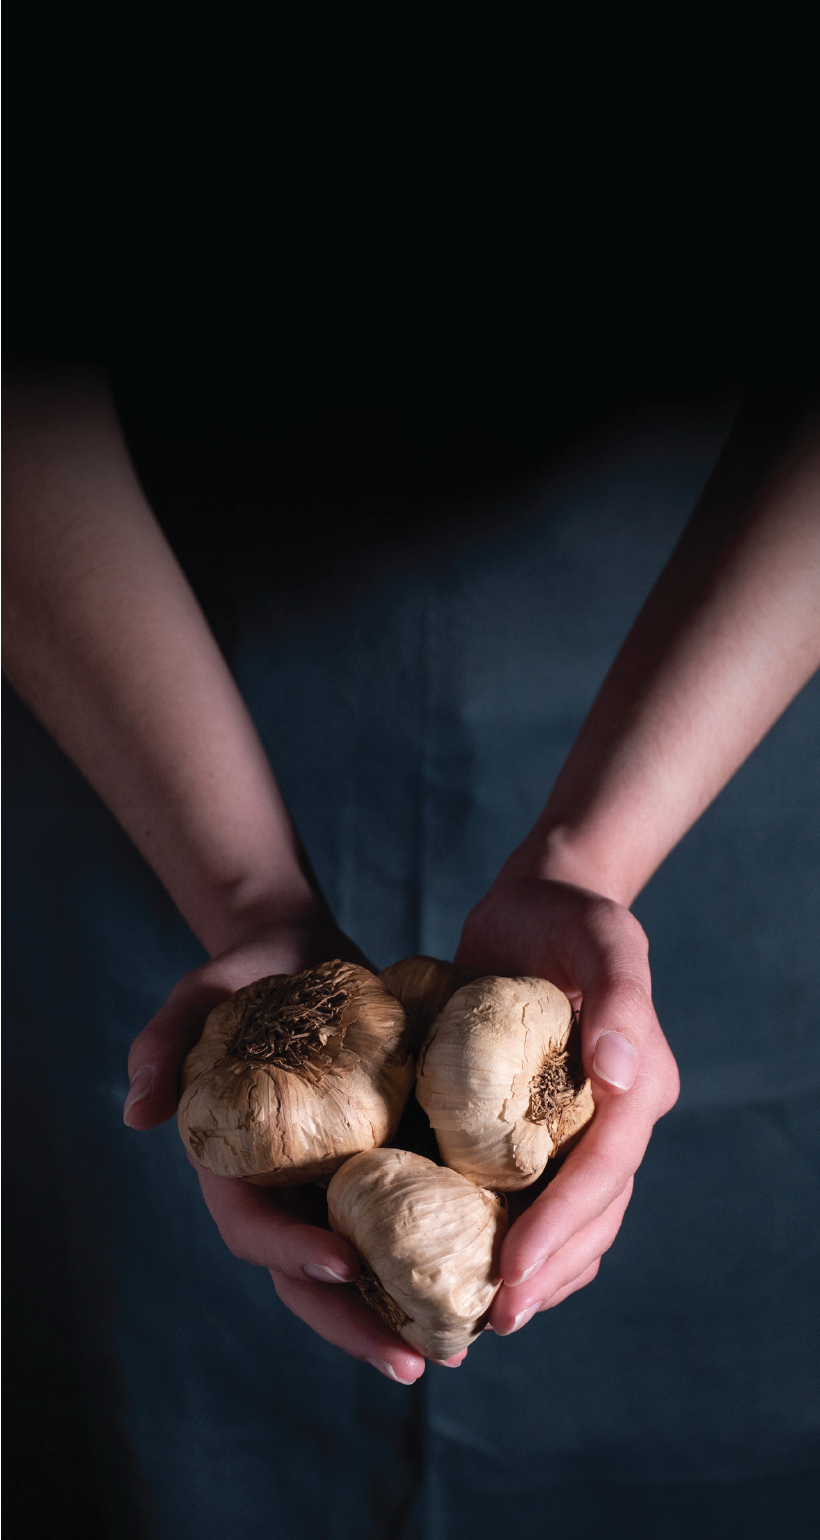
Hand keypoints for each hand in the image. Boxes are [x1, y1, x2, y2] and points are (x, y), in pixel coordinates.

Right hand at [124, 914, 449, 1383]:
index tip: (342, 1262)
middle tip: (412, 1360)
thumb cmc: (248, 973)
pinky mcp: (382, 1167)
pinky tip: (487, 1284)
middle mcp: (284, 1191)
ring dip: (402, 1316)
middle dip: (355, 1324)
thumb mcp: (202, 992)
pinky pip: (405, 1226)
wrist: (302, 955)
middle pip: (310, 1278)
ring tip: (457, 1349)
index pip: (253, 1228)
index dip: (291, 1252)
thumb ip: (164, 1042)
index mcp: (234, 1166)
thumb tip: (136, 1111)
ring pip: (363, 1271)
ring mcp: (333, 1187)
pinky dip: (437, 1261)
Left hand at [454, 866, 679, 1334]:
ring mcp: (585, 1126)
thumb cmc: (568, 913)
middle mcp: (618, 1116)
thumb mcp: (601, 936)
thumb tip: (618, 1071)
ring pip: (576, 1221)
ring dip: (539, 1271)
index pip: (603, 1175)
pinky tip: (476, 1263)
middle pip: (595, 1216)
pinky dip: (520, 1236)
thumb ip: (618, 996)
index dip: (560, 1231)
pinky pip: (542, 1196)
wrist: (541, 900)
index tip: (513, 1277)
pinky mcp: (548, 1125)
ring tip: (485, 1316)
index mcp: (638, 1085)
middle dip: (547, 1272)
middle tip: (493, 1321)